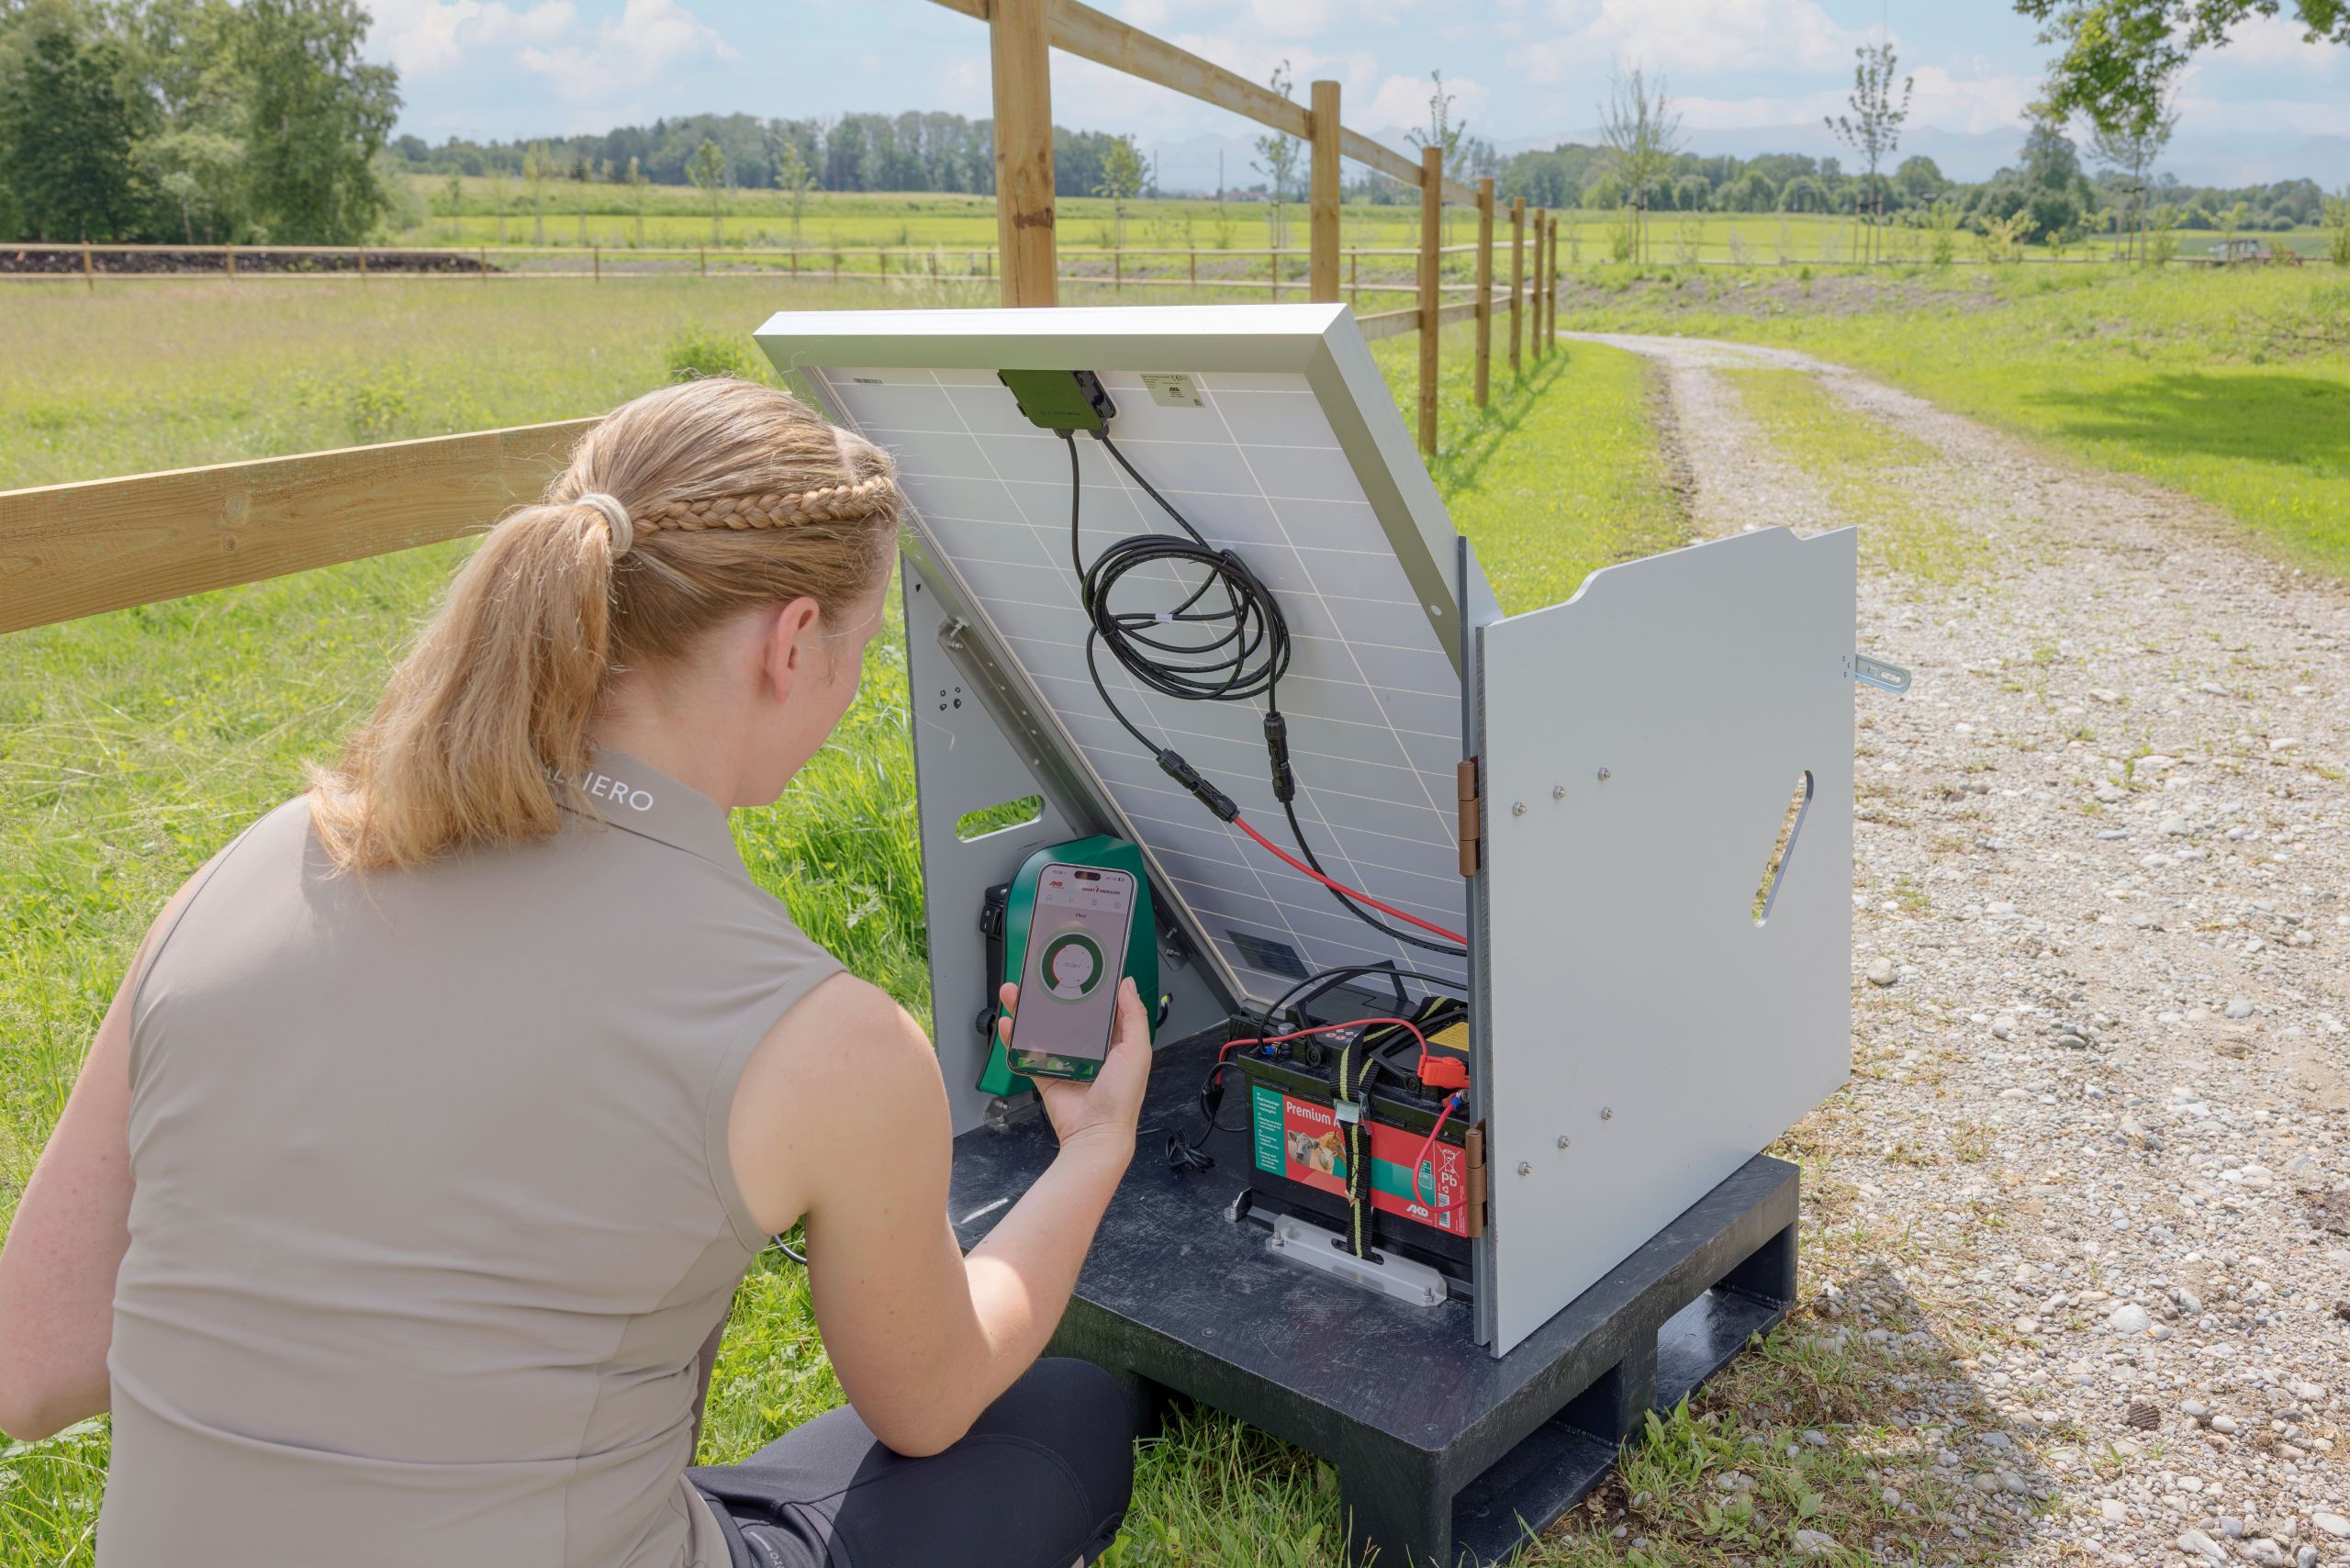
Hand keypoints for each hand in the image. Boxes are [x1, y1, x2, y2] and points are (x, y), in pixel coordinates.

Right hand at [997, 978, 1151, 1164]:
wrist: (1095, 1133)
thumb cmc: (1121, 1098)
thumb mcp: (1137, 1051)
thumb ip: (1134, 1017)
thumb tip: (1126, 984)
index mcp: (1114, 1040)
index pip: (1101, 1006)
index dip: (1089, 987)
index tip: (1077, 967)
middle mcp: (1089, 1047)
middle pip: (1066, 1013)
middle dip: (1050, 995)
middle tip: (1038, 977)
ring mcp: (1065, 1060)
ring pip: (1043, 1028)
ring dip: (1027, 1011)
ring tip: (1015, 994)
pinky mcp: (1045, 1073)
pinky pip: (1027, 1052)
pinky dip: (1015, 1038)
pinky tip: (1009, 1024)